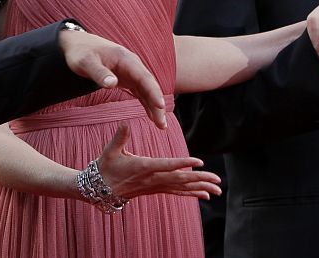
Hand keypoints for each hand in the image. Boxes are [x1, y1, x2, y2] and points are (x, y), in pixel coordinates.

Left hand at [58, 29, 166, 128]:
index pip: (144, 77)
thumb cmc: (81, 53)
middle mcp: (132, 65)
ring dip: (154, 106)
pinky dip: (147, 103)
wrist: (78, 44)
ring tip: (161, 125)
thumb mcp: (86, 63)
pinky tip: (151, 116)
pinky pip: (141, 91)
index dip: (153, 92)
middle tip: (162, 124)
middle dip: (158, 104)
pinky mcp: (127, 78)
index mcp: (125, 59)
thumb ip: (99, 73)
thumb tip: (112, 84)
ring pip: (147, 90)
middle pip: (150, 85)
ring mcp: (131, 71)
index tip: (160, 106)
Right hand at [96, 123, 221, 200]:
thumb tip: (125, 123)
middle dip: (200, 179)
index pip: (166, 165)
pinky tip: (204, 195)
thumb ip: (120, 136)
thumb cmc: (106, 167)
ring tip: (217, 190)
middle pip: (180, 179)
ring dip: (200, 188)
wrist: (100, 189)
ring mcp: (155, 186)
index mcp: (143, 167)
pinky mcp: (156, 190)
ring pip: (181, 188)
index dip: (183, 163)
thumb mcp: (111, 150)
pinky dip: (192, 193)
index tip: (198, 161)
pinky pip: (177, 192)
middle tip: (218, 179)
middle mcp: (152, 179)